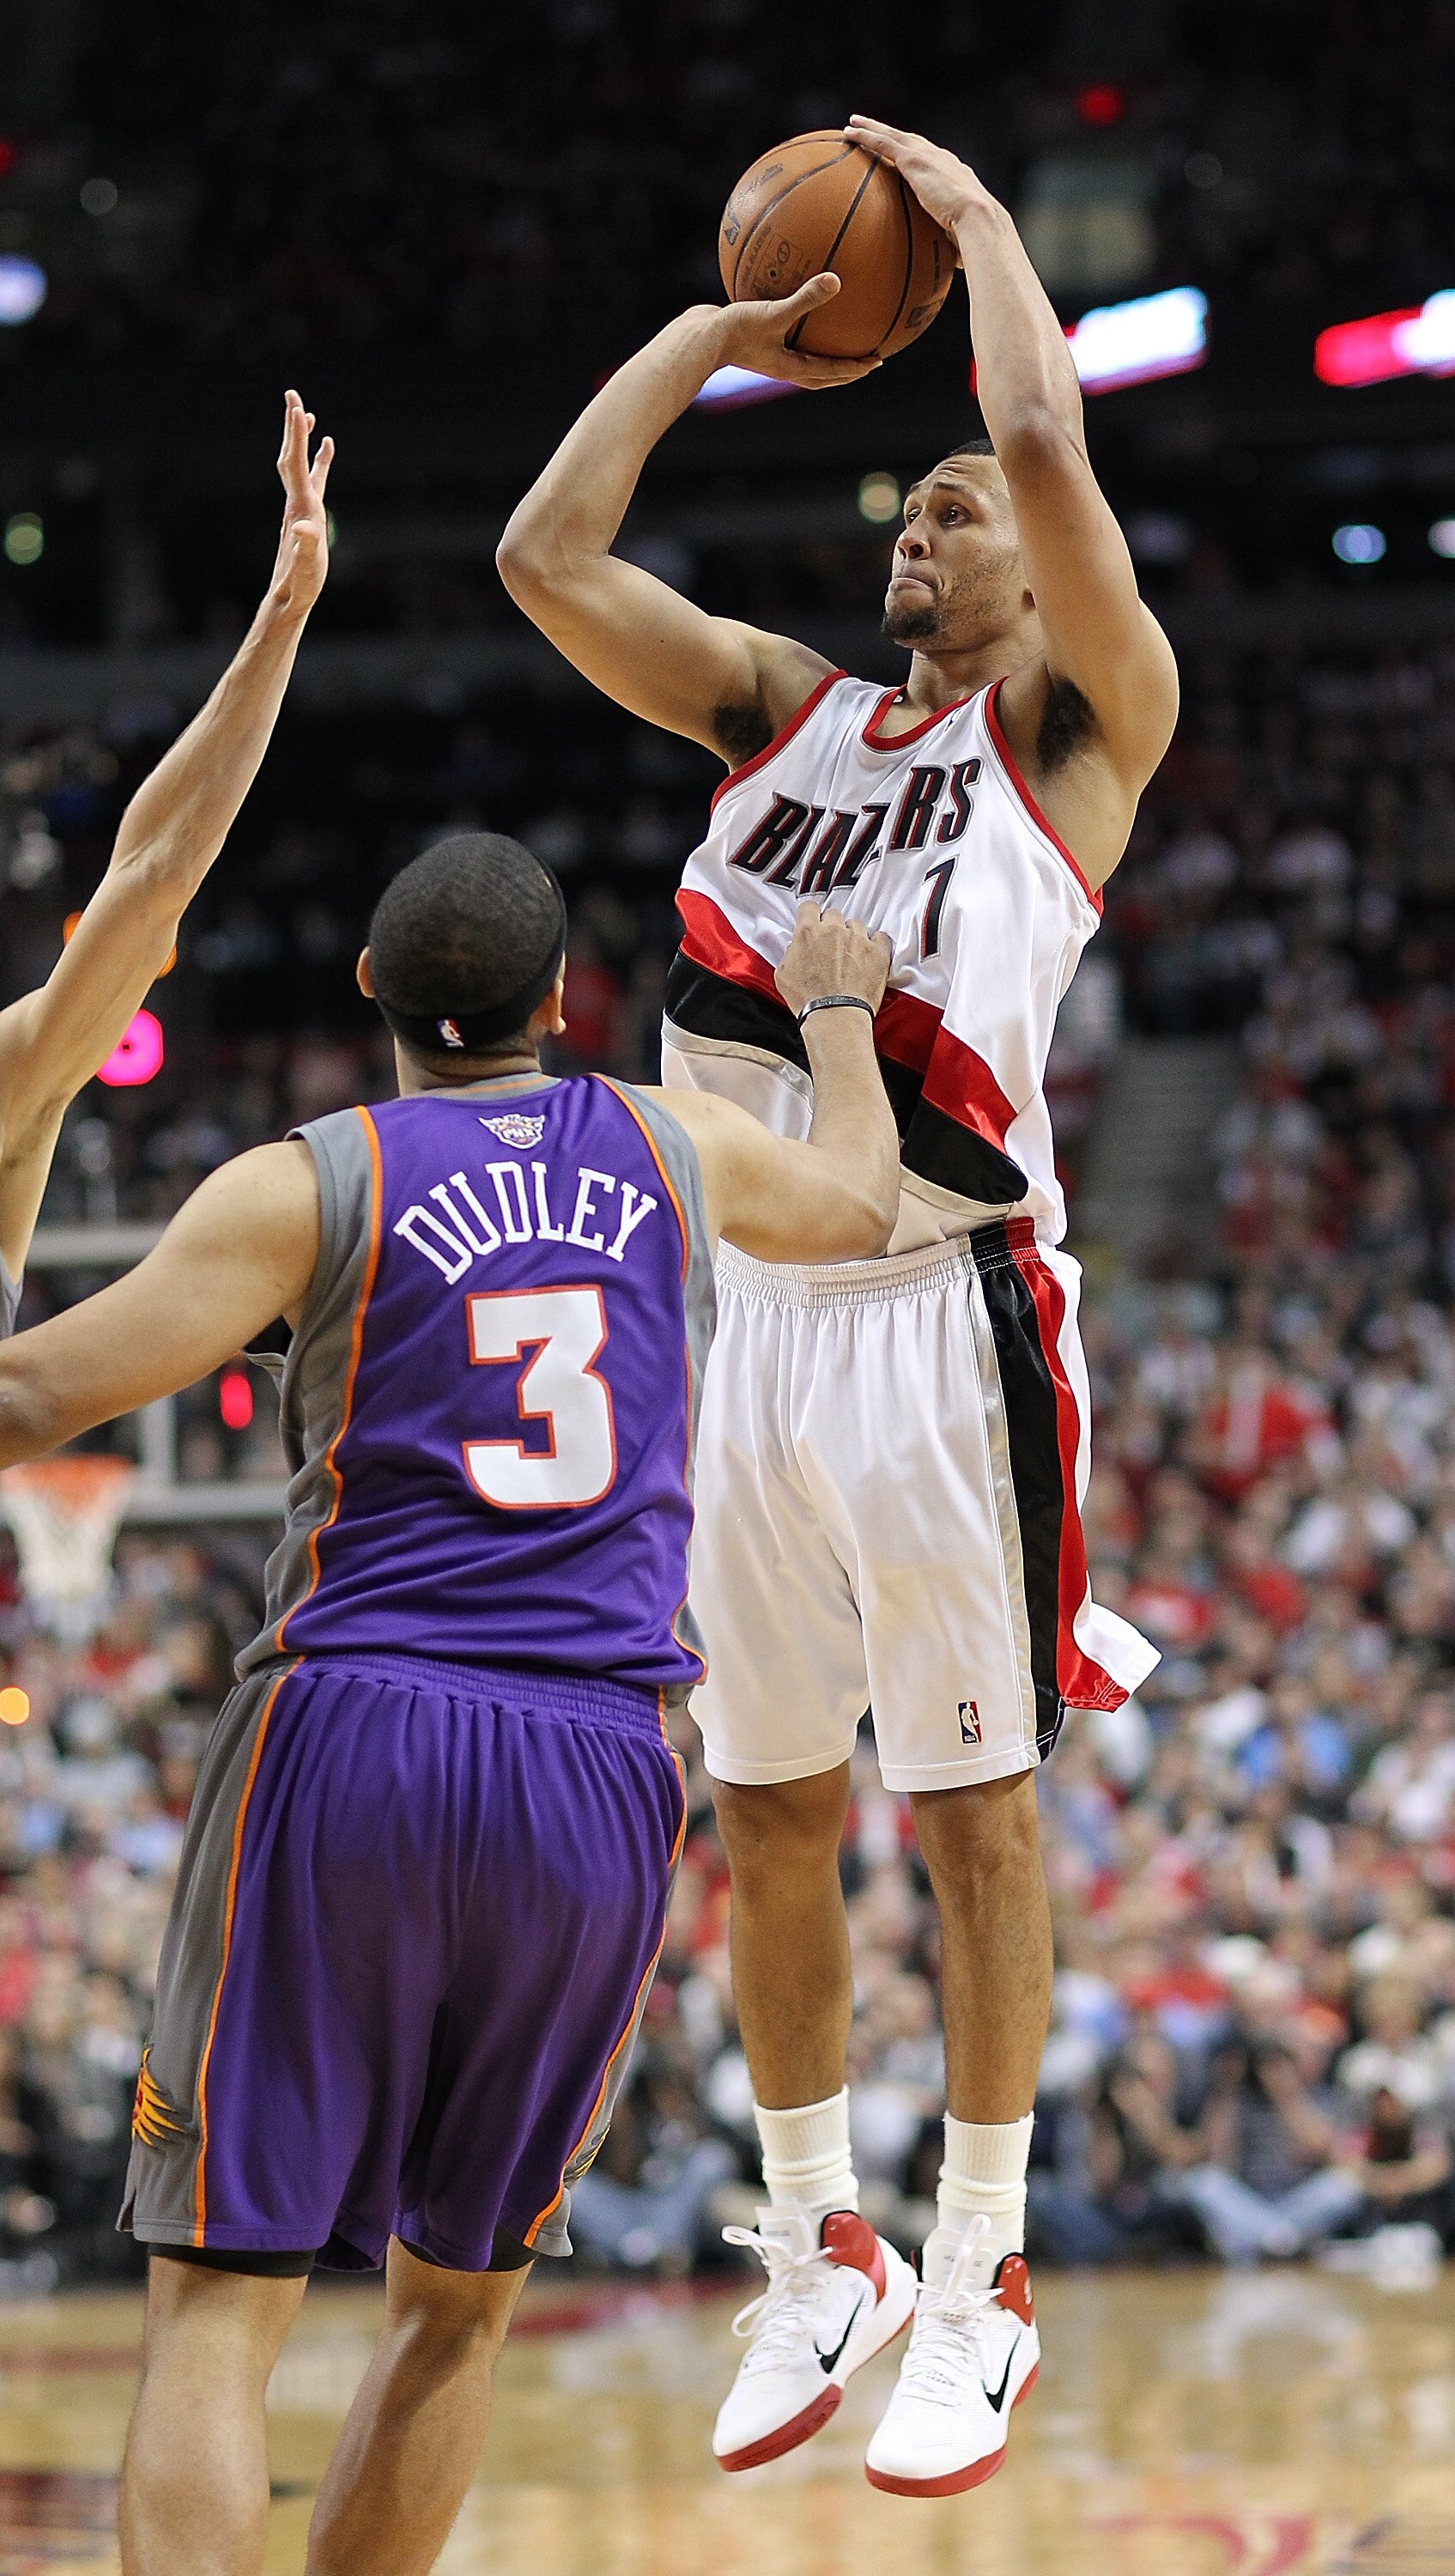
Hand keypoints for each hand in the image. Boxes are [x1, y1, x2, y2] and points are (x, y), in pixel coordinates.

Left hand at [268, 388, 333, 618]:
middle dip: (292, 426)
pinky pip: (314, 477)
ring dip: (301, 438)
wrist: (290, 595)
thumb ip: (305, 545)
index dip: (295, 435)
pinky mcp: (308, 512)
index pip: (295, 463)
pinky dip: (318, 459)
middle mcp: (297, 500)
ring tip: (307, 414)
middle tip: (292, 396)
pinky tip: (326, 447)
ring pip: (299, 463)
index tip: (295, 407)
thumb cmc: (301, 582)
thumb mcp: (305, 566)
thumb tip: (302, 527)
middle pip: (291, 455)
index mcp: (300, 506)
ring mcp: (301, 505)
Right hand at [706, 275, 882, 388]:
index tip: (877, 361)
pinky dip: (796, 323)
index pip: (833, 372)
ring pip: (803, 357)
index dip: (856, 368)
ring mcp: (768, 355)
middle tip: (865, 358)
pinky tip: (794, 299)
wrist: (696, 339)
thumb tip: (836, 280)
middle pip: (821, 374)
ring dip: (821, 352)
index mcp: (792, 368)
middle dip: (844, 369)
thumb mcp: (773, 313)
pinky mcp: (755, 339)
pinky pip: (784, 332)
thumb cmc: (734, 331)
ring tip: (833, 335)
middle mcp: (783, 365)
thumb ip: (805, 299)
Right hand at [775, 900, 892, 1018]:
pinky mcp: (877, 951)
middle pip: (833, 914)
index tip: (813, 923)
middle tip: (831, 946)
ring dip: (852, 936)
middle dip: (831, 927)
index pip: (809, 907)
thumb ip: (790, 952)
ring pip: (856, 924)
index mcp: (808, 932)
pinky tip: (868, 956)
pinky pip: (879, 937)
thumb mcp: (783, 974)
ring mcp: (857, 939)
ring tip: (850, 955)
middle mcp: (833, 930)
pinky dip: (875, 944)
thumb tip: (796, 947)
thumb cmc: (809, 1000)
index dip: (810, 915)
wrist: (835, 1015)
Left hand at [844, 116, 987, 244]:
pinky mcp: (914, 161)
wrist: (979, 220)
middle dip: (892, 132)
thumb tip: (960, 263)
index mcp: (954, 175)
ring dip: (873, 128)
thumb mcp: (964, 236)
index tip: (905, 152)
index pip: (932, 160)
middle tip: (872, 127)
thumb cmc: (976, 236)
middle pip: (911, 140)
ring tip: (853, 124)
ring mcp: (928, 157)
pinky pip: (883, 144)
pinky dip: (865, 136)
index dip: (917, 153)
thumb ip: (956, 241)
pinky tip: (848, 133)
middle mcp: (941, 159)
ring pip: (894, 135)